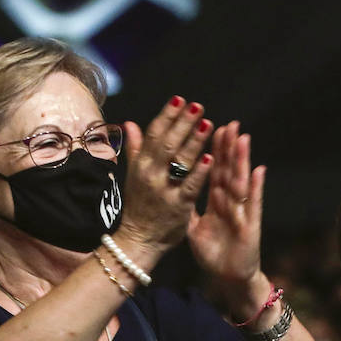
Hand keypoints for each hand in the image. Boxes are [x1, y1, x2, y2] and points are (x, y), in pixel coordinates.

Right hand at [109, 97, 213, 263]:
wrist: (139, 240)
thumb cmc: (140, 206)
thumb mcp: (134, 175)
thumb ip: (135, 149)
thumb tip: (130, 123)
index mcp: (140, 164)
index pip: (154, 133)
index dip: (167, 115)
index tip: (180, 99)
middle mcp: (150, 174)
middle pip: (167, 142)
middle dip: (183, 123)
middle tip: (198, 107)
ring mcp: (164, 190)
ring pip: (179, 161)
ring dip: (194, 141)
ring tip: (207, 124)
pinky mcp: (178, 206)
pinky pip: (190, 186)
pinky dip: (199, 171)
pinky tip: (209, 157)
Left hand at [187, 121, 265, 299]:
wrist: (228, 278)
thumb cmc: (214, 253)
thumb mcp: (194, 228)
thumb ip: (186, 207)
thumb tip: (173, 190)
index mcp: (216, 200)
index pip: (213, 170)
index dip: (211, 149)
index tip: (206, 126)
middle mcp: (230, 202)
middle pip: (228, 169)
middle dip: (228, 147)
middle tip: (229, 123)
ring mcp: (241, 212)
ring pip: (240, 180)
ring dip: (242, 159)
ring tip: (242, 137)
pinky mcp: (250, 225)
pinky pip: (253, 204)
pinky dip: (256, 187)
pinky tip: (259, 170)